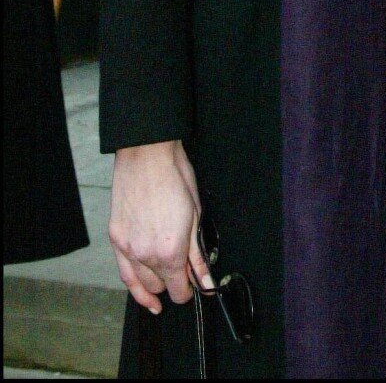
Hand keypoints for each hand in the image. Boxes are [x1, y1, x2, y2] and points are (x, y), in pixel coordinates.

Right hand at [109, 140, 213, 312]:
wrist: (147, 156)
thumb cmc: (175, 178)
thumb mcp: (195, 216)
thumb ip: (197, 254)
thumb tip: (205, 279)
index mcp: (170, 251)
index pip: (179, 290)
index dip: (189, 291)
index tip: (195, 285)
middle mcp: (146, 256)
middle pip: (161, 287)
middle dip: (174, 283)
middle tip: (183, 271)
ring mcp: (127, 249)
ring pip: (141, 284)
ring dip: (155, 285)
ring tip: (165, 284)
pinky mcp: (115, 239)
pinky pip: (124, 273)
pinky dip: (135, 286)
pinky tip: (144, 294)